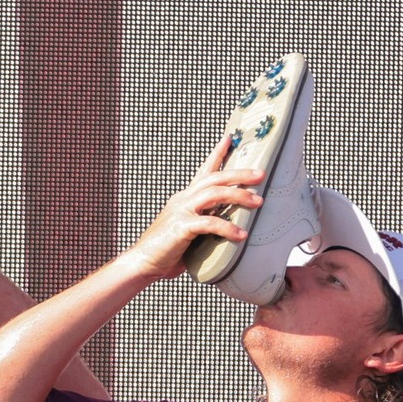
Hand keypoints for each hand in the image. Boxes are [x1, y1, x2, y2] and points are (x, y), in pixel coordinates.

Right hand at [119, 137, 264, 282]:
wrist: (141, 262)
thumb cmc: (166, 251)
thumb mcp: (188, 231)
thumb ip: (205, 224)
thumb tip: (227, 227)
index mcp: (184, 199)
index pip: (203, 171)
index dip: (217, 153)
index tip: (230, 138)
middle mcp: (182, 200)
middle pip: (214, 178)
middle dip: (239, 174)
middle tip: (260, 174)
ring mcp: (181, 212)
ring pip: (214, 193)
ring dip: (239, 195)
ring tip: (258, 202)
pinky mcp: (181, 227)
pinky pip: (210, 223)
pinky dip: (228, 228)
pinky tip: (241, 235)